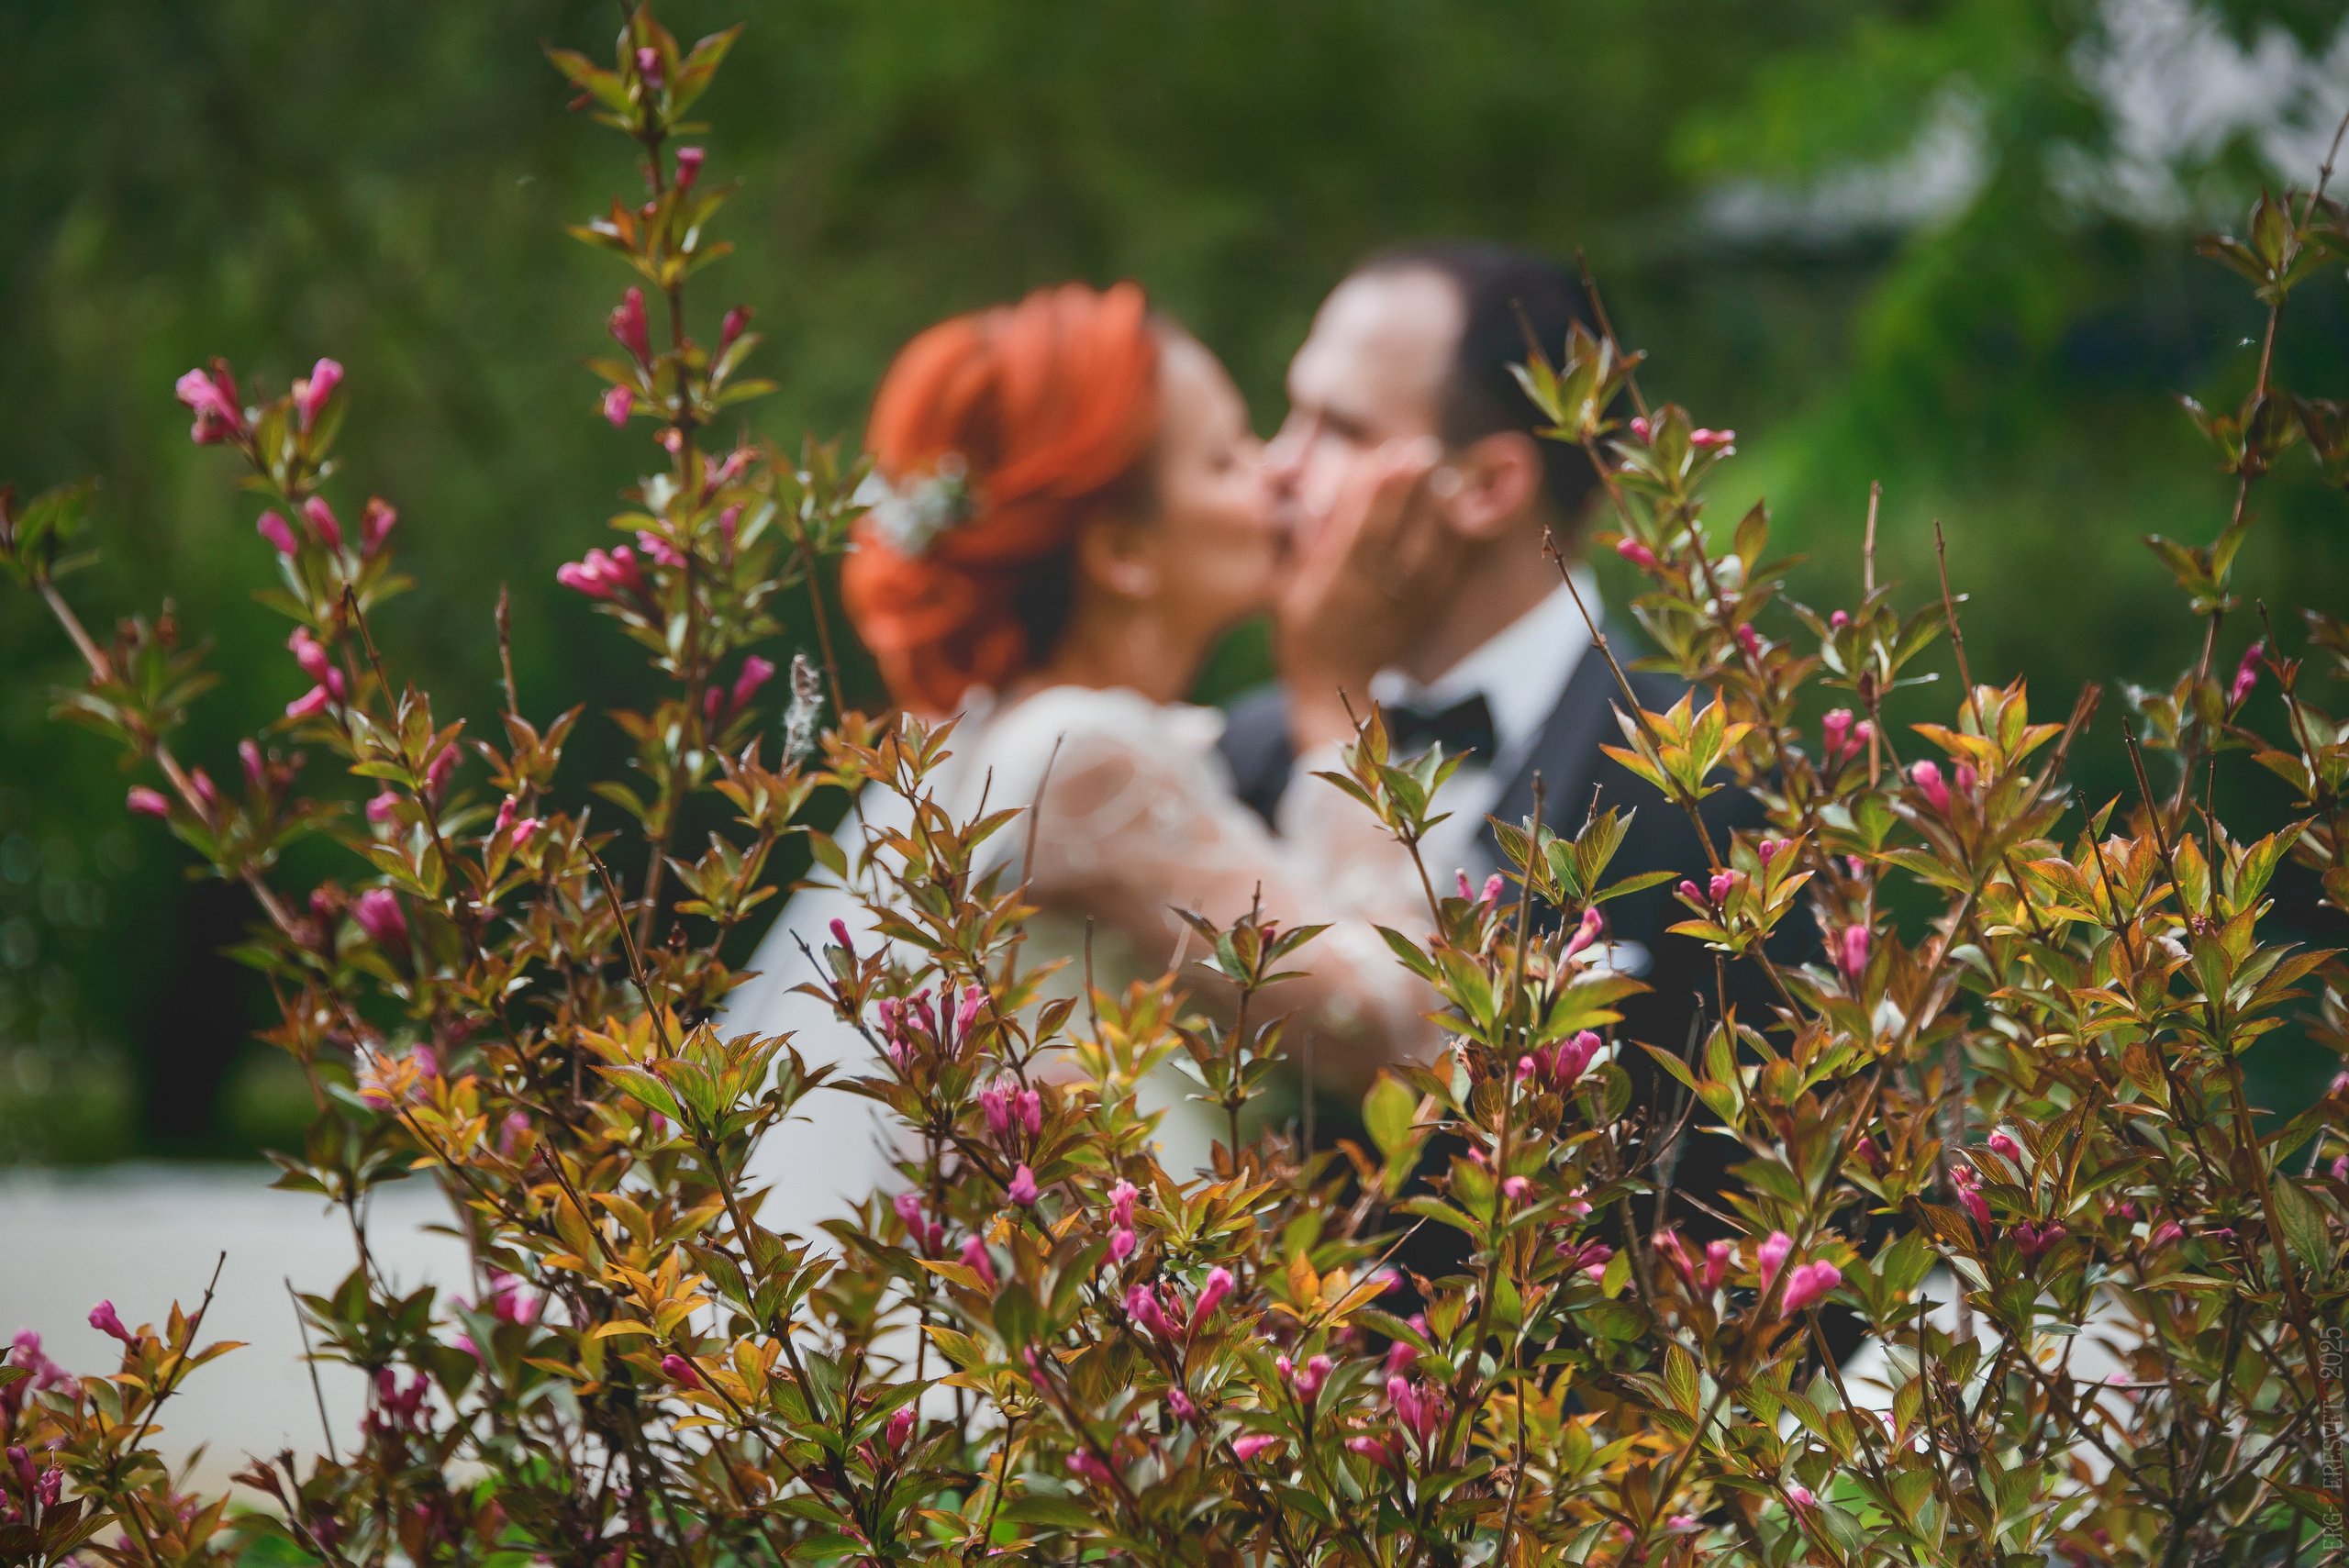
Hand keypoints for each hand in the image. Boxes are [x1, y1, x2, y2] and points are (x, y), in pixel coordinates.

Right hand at [1276, 436, 1461, 750]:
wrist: (1337, 686)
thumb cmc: (1302, 631)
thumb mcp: (1287, 589)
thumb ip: (1307, 545)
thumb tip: (1321, 495)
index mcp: (1335, 588)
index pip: (1362, 532)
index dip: (1379, 494)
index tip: (1389, 457)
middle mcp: (1375, 595)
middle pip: (1402, 534)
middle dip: (1413, 491)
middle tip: (1422, 450)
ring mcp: (1407, 604)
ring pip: (1432, 548)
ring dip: (1438, 507)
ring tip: (1442, 473)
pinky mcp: (1427, 611)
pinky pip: (1448, 569)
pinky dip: (1455, 536)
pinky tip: (1456, 508)